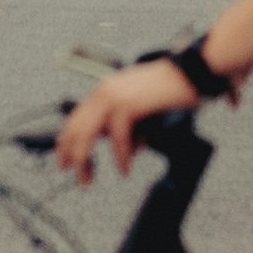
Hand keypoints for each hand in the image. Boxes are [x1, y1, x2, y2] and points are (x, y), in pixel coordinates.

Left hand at [55, 53, 215, 179]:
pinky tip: (124, 168)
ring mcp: (115, 96)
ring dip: (84, 161)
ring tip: (88, 179)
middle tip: (71, 174)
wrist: (189, 72)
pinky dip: (120, 156)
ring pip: (86, 134)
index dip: (65, 139)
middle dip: (69, 154)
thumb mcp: (143, 106)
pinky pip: (117, 138)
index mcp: (106, 88)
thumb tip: (128, 148)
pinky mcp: (129, 104)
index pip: (75, 116)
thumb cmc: (170, 88)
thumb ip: (130, 124)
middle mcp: (105, 90)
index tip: (62, 158)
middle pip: (75, 127)